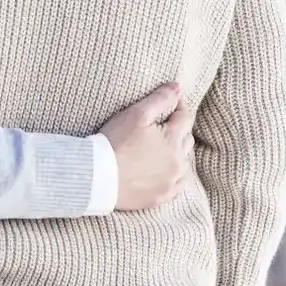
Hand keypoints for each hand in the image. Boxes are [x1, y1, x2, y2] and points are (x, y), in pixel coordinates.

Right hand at [99, 83, 192, 211]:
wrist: (97, 178)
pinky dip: (175, 175)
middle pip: (187, 140)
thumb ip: (160, 99)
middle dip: (179, 128)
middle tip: (165, 122)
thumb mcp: (137, 115)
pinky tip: (165, 170)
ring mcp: (171, 182)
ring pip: (185, 163)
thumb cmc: (115, 143)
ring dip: (179, 152)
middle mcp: (177, 163)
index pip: (185, 117)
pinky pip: (177, 185)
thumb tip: (177, 87)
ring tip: (164, 145)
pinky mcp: (161, 197)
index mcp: (173, 140)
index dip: (178, 106)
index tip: (170, 100)